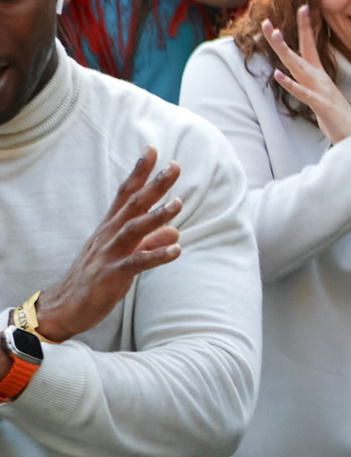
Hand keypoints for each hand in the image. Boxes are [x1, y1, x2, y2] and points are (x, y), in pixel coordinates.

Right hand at [36, 150, 183, 338]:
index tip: (153, 150)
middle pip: (132, 205)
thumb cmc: (97, 277)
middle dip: (153, 185)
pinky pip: (136, 263)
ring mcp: (109, 254)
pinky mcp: (112, 275)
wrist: (65, 306)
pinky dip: (156, 255)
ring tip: (178, 203)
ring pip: (133, 229)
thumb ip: (149, 242)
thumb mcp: (125, 255)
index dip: (139, 173)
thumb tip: (174, 231)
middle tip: (174, 166)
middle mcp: (109, 235)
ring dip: (156, 216)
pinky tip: (176, 250)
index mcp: (110, 228)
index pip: (125, 194)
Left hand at [259, 6, 350, 141]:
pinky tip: (278, 75)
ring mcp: (322, 91)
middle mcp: (320, 79)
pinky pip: (304, 93)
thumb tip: (299, 78)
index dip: (306, 27)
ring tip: (275, 36)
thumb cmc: (338, 118)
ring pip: (300, 68)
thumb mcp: (321, 97)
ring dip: (286, 52)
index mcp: (319, 76)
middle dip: (281, 38)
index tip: (303, 7)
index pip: (310, 46)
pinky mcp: (322, 106)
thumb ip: (309, 86)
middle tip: (267, 22)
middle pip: (298, 54)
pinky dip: (291, 84)